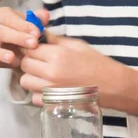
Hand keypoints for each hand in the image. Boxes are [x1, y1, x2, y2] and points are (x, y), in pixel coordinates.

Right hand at [0, 8, 48, 81]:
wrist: (23, 44)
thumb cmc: (27, 31)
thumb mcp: (35, 23)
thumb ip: (40, 19)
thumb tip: (45, 15)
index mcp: (2, 15)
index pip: (10, 18)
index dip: (23, 25)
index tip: (38, 32)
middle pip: (0, 32)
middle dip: (17, 37)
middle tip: (32, 44)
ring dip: (0, 53)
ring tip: (12, 58)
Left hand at [19, 34, 137, 112]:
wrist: (112, 86)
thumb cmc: (97, 63)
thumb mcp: (77, 45)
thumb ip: (56, 40)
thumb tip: (40, 34)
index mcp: (57, 55)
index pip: (29, 48)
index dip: (31, 47)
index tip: (37, 49)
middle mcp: (50, 72)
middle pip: (24, 64)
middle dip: (30, 62)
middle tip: (40, 62)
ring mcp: (50, 90)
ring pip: (25, 81)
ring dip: (31, 78)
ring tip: (43, 76)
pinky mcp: (53, 103)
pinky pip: (34, 97)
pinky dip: (38, 94)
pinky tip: (49, 89)